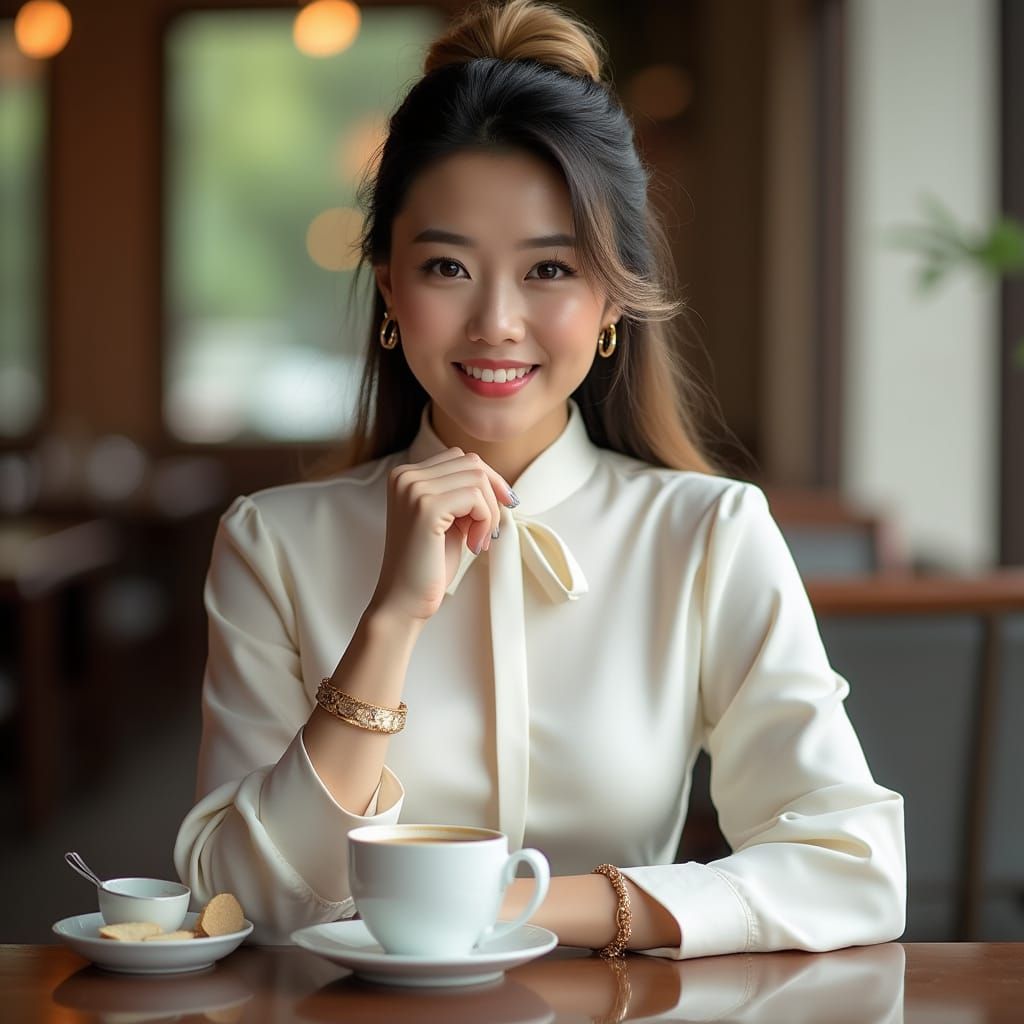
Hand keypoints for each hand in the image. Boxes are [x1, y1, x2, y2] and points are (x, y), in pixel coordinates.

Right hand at [369, 448, 515, 622]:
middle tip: (488, 532)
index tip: (496, 510)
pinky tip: (474, 546)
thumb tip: (500, 484)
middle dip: (491, 496)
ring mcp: (413, 489)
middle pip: (472, 463)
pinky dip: (484, 521)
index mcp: (405, 476)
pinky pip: (475, 498)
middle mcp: (405, 476)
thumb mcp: (448, 520)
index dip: (487, 482)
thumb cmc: (427, 565)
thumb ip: (464, 496)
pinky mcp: (426, 507)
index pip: (461, 458)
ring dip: (489, 512)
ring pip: (477, 478)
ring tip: (479, 540)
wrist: (403, 601)